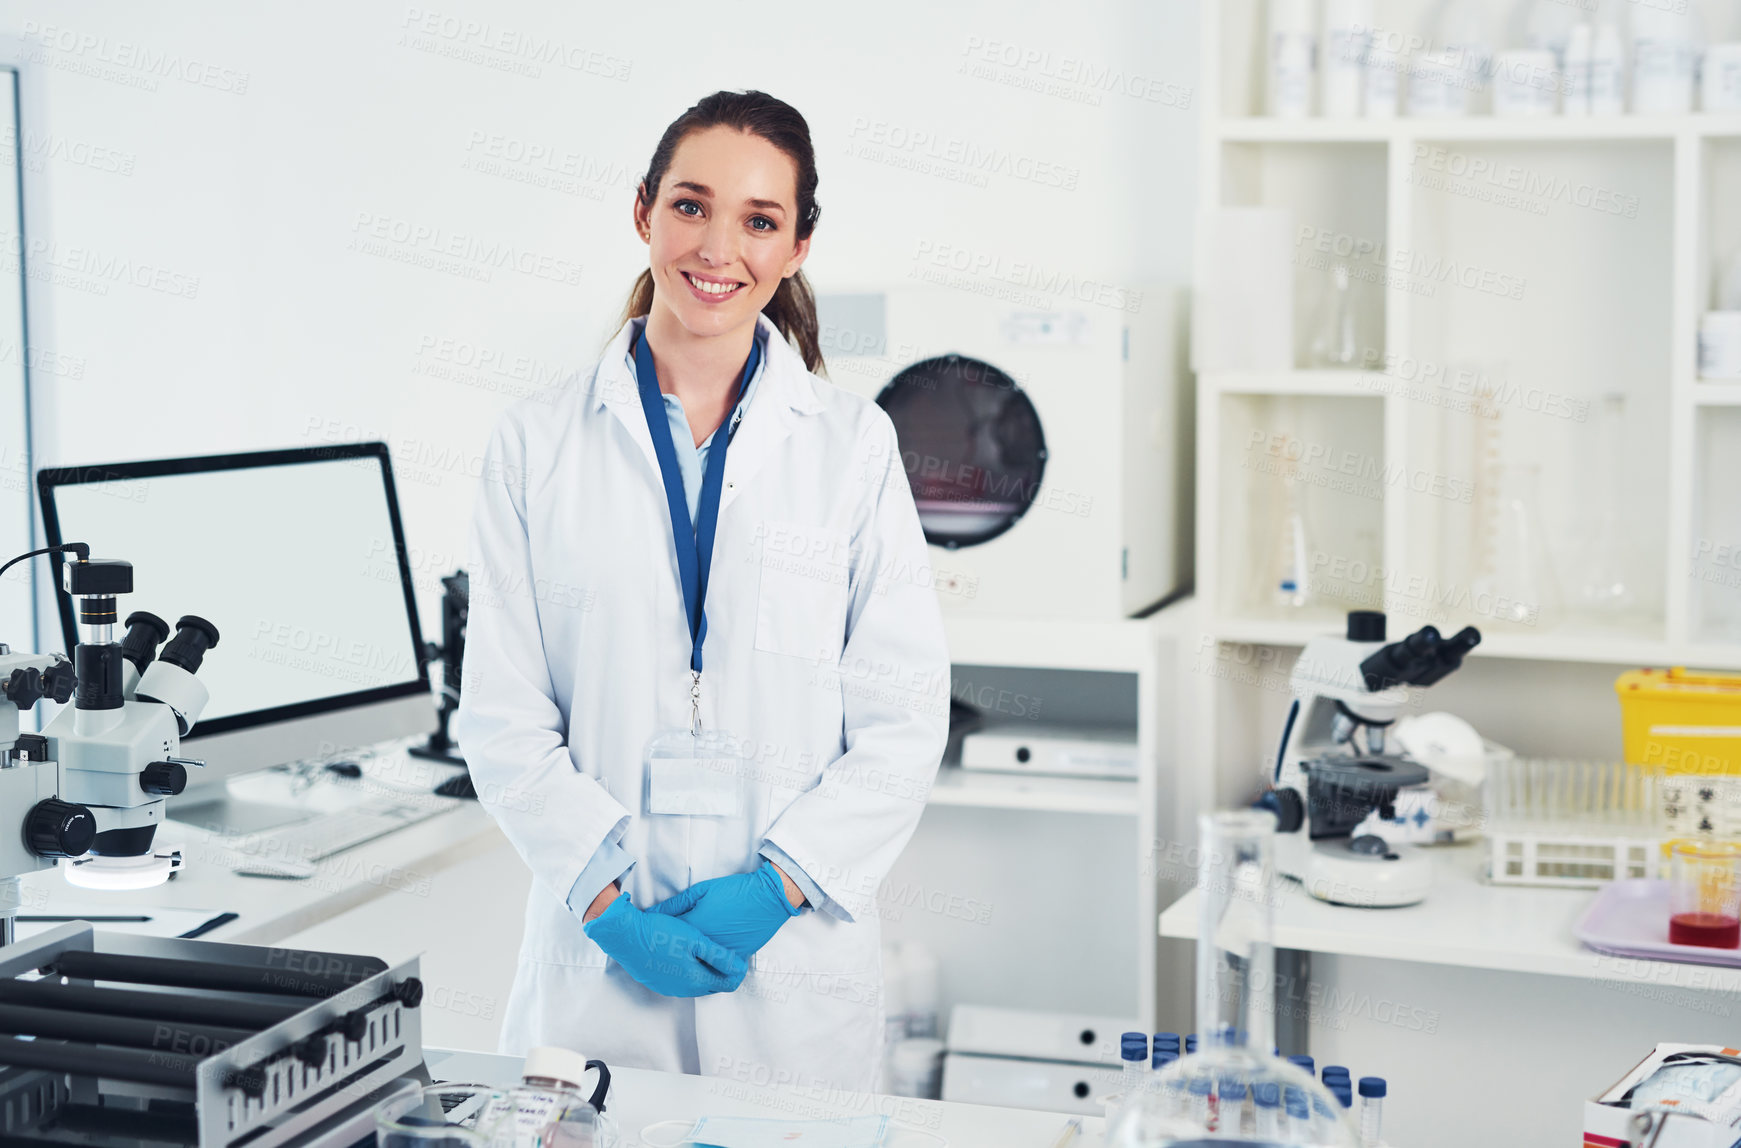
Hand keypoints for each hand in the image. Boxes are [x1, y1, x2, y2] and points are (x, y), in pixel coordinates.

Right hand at [582, 892, 747, 996]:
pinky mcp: (657, 982)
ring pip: (695, 983)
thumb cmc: (660, 934)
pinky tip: (684, 953)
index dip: (736, 970)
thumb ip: (719, 956)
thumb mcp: (695, 940)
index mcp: (696, 981)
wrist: (625, 936)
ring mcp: (668, 988)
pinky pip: (680, 980)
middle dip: (721, 970)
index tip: (737, 954)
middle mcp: (683, 990)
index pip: (728, 984)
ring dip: (703, 970)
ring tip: (704, 949)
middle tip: (723, 950)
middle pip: (712, 984)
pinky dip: (687, 970)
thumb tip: (739, 969)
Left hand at [647, 859, 800, 958]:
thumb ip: (676, 904)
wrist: (766, 898)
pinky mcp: (734, 959)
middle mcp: (705, 945)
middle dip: (665, 955)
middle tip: (655, 954)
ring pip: (696, 968)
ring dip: (683, 968)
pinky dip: (705, 971)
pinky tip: (696, 969)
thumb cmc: (734, 891)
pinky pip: (716, 971)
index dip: (653, 937)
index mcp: (694, 927)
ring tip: (672, 965)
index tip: (646, 938)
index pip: (665, 936)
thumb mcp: (702, 891)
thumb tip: (653, 913)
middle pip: (678, 957)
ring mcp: (720, 955)